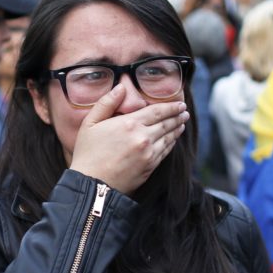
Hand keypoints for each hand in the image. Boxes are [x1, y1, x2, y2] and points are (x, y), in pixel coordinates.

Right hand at [70, 85, 188, 194]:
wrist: (93, 185)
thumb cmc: (88, 153)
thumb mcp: (90, 123)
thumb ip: (106, 103)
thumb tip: (121, 87)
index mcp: (129, 124)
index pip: (157, 111)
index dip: (171, 107)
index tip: (180, 104)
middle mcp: (143, 137)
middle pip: (166, 123)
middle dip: (177, 116)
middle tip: (184, 112)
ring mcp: (149, 153)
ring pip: (168, 138)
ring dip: (177, 129)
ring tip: (182, 123)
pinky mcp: (150, 167)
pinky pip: (165, 151)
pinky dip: (171, 143)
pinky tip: (173, 139)